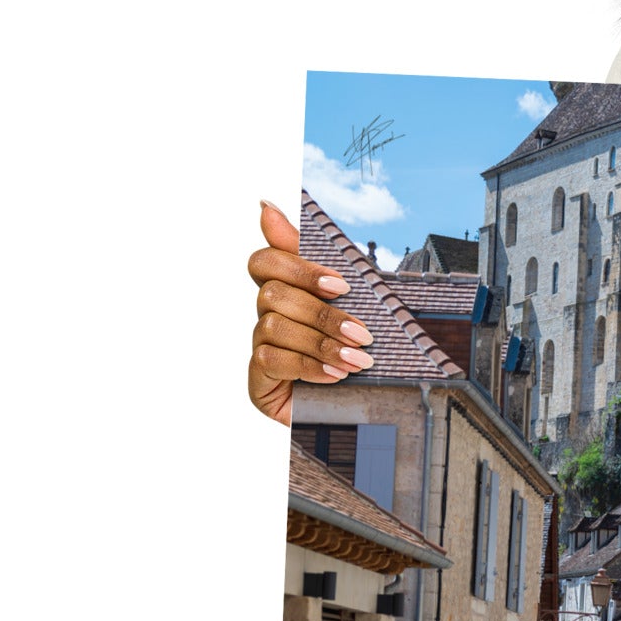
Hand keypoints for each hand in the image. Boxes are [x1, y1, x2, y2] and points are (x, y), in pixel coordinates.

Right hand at [246, 199, 374, 423]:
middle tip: (363, 333)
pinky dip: (308, 366)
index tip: (340, 285)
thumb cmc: (353, 357)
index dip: (297, 266)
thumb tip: (268, 205)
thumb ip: (320, 266)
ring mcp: (260, 348)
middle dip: (323, 313)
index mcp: (287, 294)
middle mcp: (266, 317)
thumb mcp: (350, 311)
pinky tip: (335, 377)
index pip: (265, 261)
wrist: (355, 416)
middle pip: (273, 294)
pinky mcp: (257, 380)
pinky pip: (272, 360)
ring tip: (358, 361)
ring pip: (274, 326)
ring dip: (322, 343)